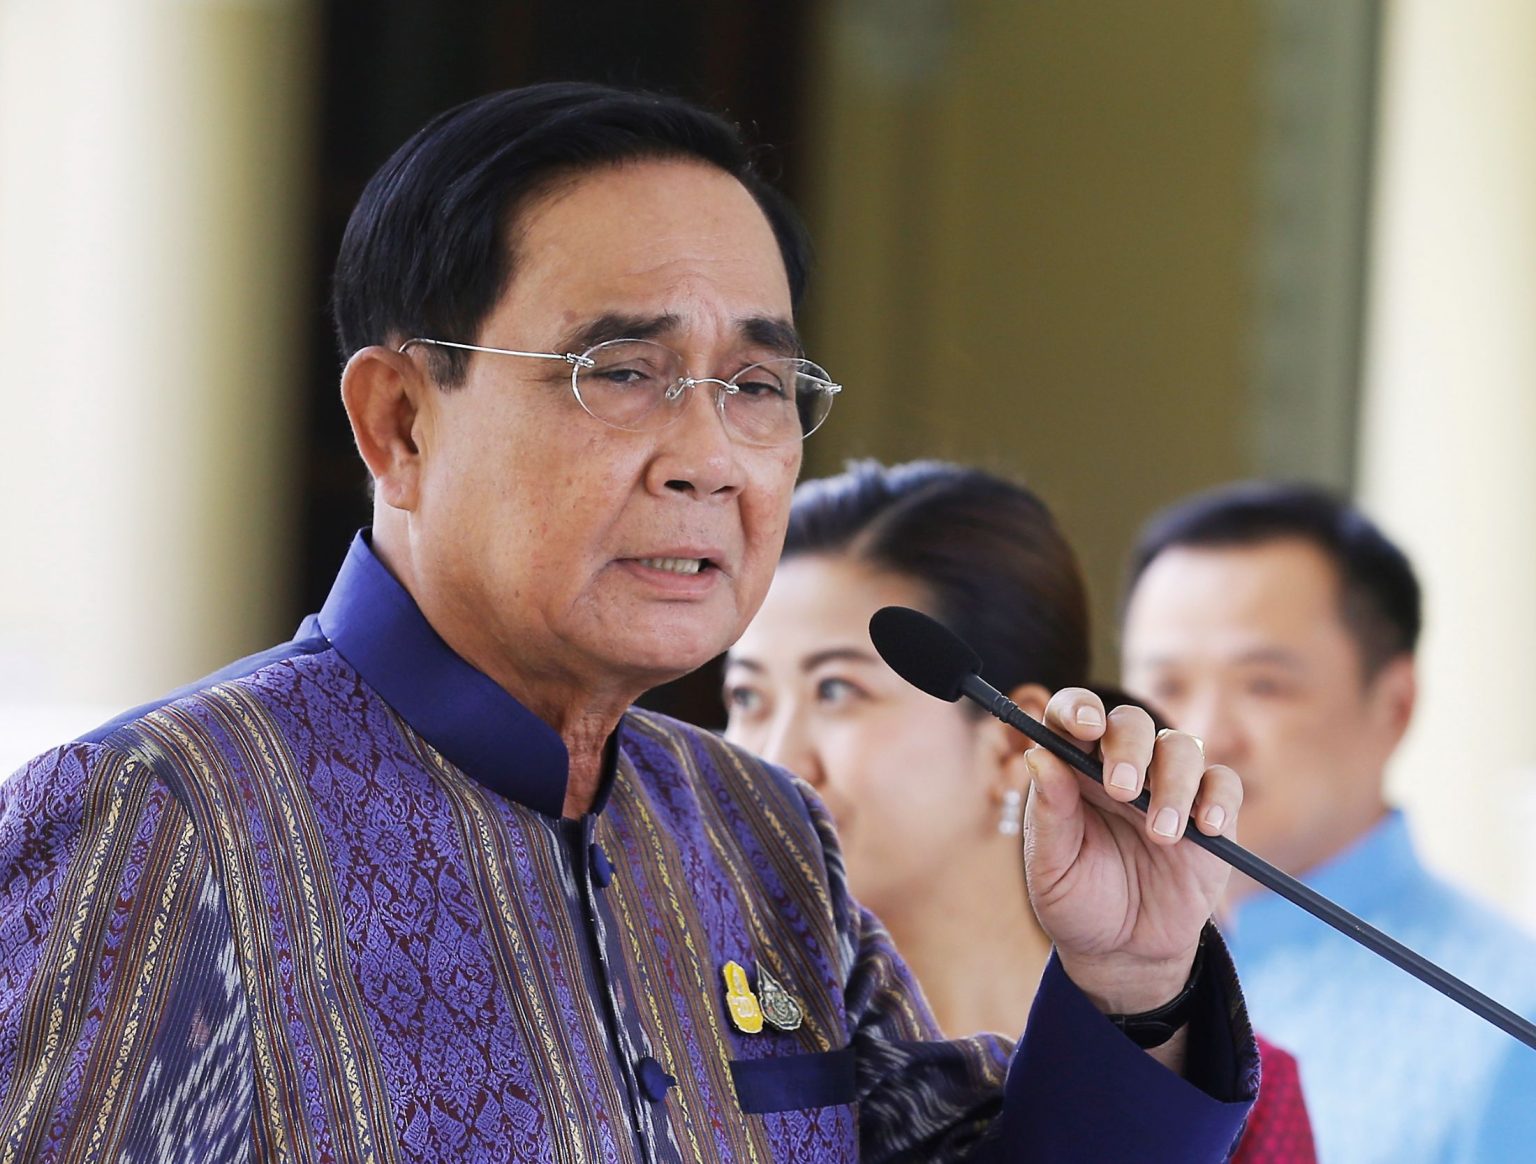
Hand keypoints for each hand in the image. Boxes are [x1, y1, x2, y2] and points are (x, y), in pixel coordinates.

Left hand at [1021, 689, 1241, 1018]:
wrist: (1123, 952)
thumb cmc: (1078, 902)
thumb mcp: (1052, 868)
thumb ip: (1050, 815)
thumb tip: (1039, 757)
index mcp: (1074, 770)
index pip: (1073, 717)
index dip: (1077, 708)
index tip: (1082, 726)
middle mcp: (1122, 768)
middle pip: (1132, 723)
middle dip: (1128, 747)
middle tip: (1121, 790)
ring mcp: (1168, 788)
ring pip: (1182, 748)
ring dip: (1173, 782)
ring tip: (1160, 834)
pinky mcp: (1209, 816)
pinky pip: (1223, 786)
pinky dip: (1218, 799)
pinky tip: (1204, 828)